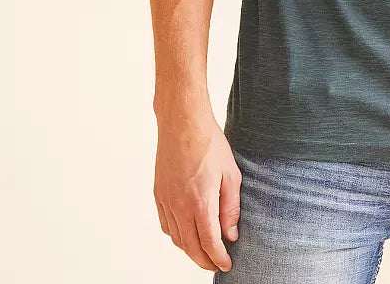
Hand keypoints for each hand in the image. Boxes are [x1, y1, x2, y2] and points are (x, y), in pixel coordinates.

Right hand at [153, 112, 241, 272]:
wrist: (183, 123)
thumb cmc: (210, 144)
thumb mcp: (231, 174)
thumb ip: (231, 207)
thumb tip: (231, 234)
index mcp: (200, 202)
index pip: (209, 242)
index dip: (218, 258)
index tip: (226, 265)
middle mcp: (179, 206)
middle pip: (190, 247)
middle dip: (204, 260)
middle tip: (215, 264)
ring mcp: (166, 201)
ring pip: (176, 238)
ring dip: (189, 250)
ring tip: (203, 251)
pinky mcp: (158, 193)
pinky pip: (166, 224)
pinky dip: (176, 235)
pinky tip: (185, 233)